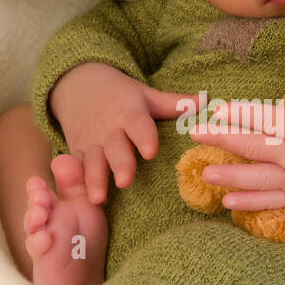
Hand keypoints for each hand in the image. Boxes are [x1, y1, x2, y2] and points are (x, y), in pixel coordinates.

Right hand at [50, 63, 206, 204]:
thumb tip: (207, 102)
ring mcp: (92, 142)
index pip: (139, 125)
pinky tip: (82, 201)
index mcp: (130, 113)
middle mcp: (110, 129)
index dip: (145, 138)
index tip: (151, 152)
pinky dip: (78, 184)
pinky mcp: (77, 152)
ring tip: (98, 198)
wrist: (78, 84)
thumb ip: (174, 103)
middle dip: (121, 165)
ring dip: (95, 180)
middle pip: (116, 149)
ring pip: (93, 163)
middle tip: (126, 181)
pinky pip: (77, 169)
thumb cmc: (120, 94)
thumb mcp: (146, 95)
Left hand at [187, 62, 284, 226]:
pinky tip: (227, 201)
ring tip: (203, 172)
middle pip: (256, 145)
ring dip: (230, 175)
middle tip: (195, 134)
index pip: (271, 119)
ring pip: (259, 177)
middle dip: (223, 139)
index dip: (245, 113)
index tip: (220, 108)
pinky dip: (249, 202)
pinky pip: (270, 203)